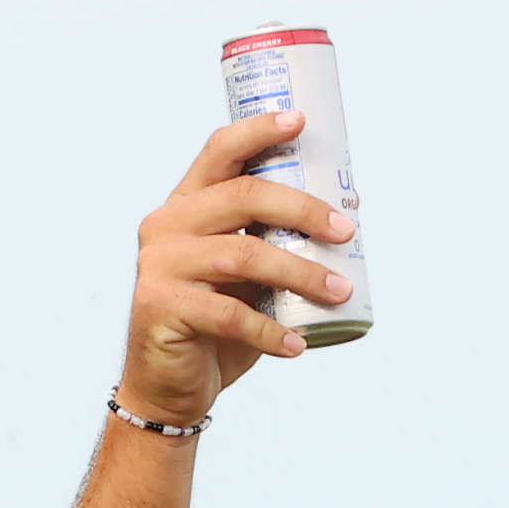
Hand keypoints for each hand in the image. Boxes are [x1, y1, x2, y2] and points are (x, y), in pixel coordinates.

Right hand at [117, 116, 360, 420]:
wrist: (169, 386)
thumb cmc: (216, 329)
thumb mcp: (247, 280)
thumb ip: (274, 246)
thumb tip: (346, 214)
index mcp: (186, 206)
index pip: (221, 152)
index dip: (259, 132)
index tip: (300, 122)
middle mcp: (168, 225)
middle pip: (243, 197)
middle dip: (302, 210)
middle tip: (345, 230)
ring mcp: (162, 265)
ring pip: (243, 255)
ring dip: (300, 273)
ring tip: (339, 291)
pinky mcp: (163, 307)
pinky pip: (231, 315)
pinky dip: (271, 333)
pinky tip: (298, 345)